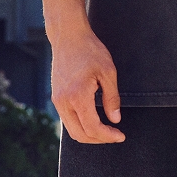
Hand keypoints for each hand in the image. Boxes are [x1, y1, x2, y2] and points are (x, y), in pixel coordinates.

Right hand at [51, 27, 124, 143]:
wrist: (69, 37)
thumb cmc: (90, 50)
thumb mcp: (108, 71)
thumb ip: (112, 98)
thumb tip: (115, 119)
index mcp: (78, 96)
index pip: (93, 128)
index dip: (108, 136)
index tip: (121, 135)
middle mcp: (64, 102)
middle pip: (80, 135)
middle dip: (99, 139)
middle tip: (114, 135)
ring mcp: (58, 101)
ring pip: (72, 130)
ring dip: (89, 134)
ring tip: (105, 130)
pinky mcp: (56, 97)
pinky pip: (68, 120)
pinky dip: (80, 125)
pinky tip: (92, 119)